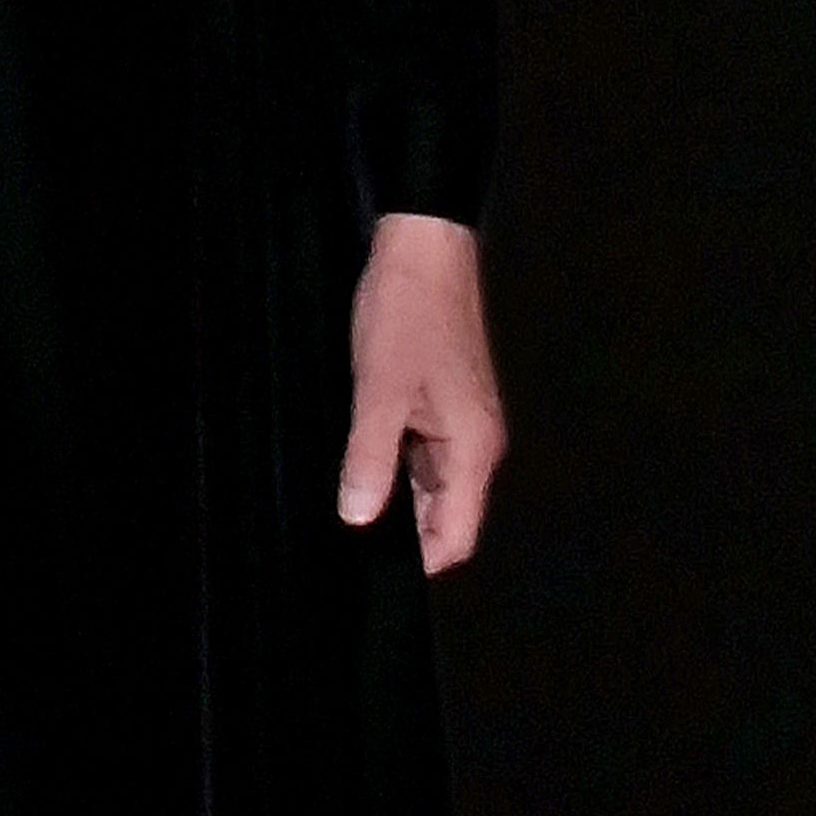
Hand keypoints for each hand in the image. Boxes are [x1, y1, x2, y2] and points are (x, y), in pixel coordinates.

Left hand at [338, 211, 503, 573]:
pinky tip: (353, 461)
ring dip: (392, 497)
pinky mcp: (440, 402)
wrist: (422, 248)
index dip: (417, 562)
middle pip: (443, 516)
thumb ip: (369, 457)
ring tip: (343, 501)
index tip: (364, 568)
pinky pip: (418, 453)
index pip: (456, 537)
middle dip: (400, 533)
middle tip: (341, 537)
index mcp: (473, 450)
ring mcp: (459, 423)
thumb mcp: (378, 389)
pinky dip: (391, 465)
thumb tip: (357, 519)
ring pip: (428, 485)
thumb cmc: (406, 313)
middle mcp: (474, 444)